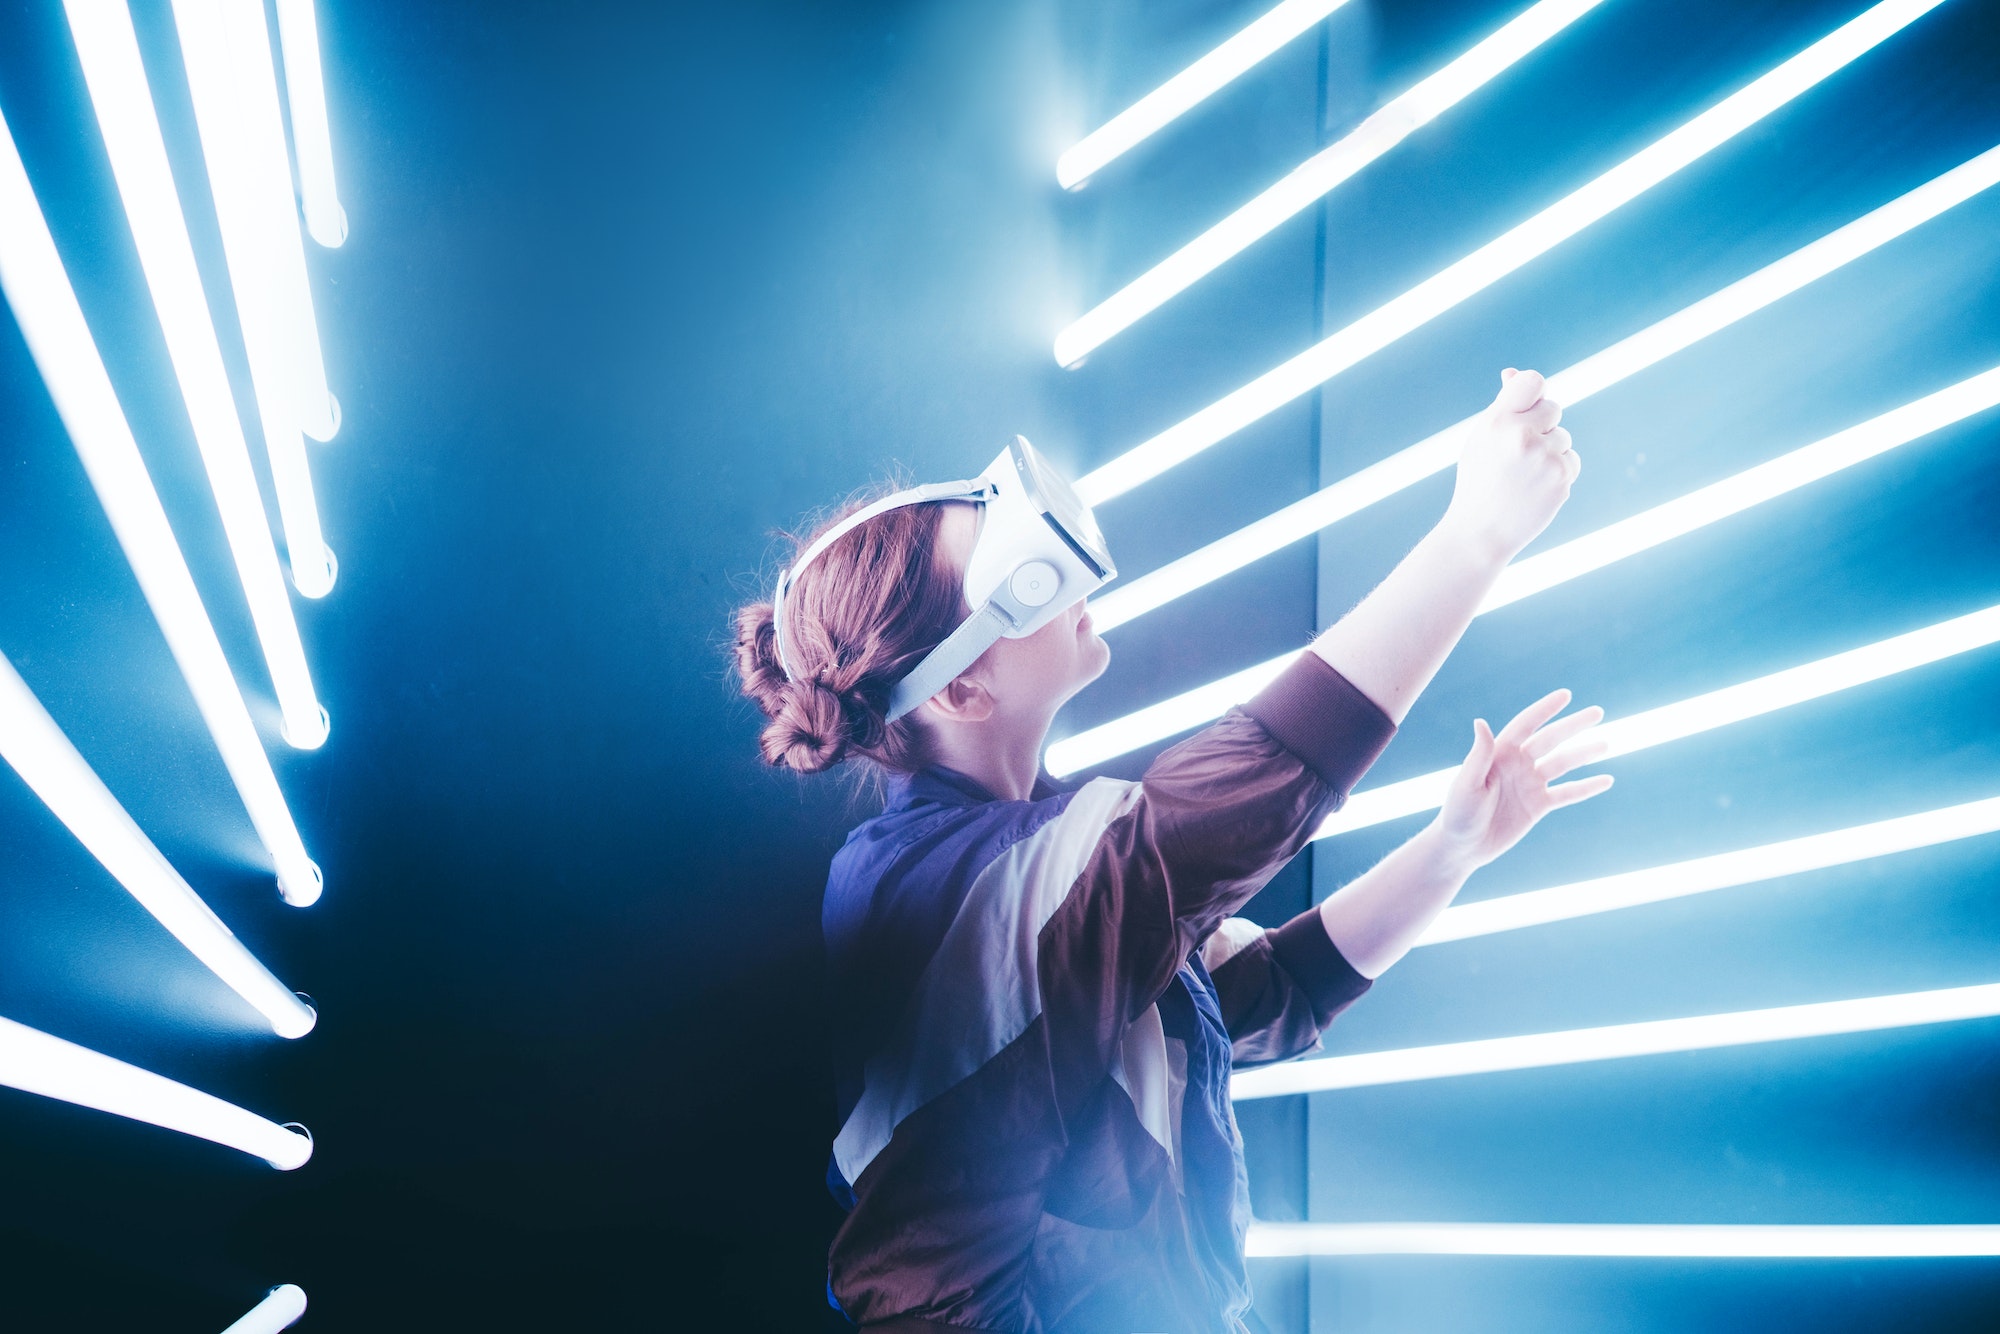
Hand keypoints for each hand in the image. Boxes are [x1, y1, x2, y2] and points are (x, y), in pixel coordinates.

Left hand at [1434, 688, 1612, 871]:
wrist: (1463, 847)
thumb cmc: (1458, 813)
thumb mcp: (1467, 784)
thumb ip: (1479, 756)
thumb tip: (1481, 722)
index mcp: (1499, 753)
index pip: (1526, 725)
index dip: (1545, 709)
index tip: (1565, 695)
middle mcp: (1518, 764)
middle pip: (1551, 740)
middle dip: (1573, 726)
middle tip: (1597, 712)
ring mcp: (1530, 784)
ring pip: (1563, 764)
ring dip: (1584, 753)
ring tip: (1606, 744)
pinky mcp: (1538, 806)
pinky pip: (1567, 794)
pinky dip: (1587, 788)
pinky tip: (1607, 780)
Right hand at [1442, 368, 1579, 562]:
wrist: (1479, 533)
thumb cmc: (1478, 482)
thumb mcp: (1481, 440)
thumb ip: (1502, 407)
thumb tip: (1512, 373)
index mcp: (1496, 421)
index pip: (1532, 381)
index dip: (1534, 392)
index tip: (1529, 405)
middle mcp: (1521, 435)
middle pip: (1553, 408)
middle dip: (1542, 425)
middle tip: (1518, 453)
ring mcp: (1544, 457)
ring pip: (1563, 437)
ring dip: (1551, 451)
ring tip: (1524, 476)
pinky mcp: (1562, 477)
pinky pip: (1571, 460)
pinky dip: (1559, 471)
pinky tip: (1536, 488)